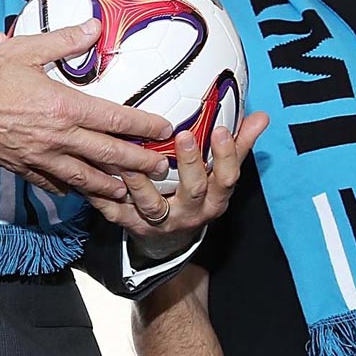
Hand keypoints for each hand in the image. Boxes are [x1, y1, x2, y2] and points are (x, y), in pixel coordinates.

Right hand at [0, 21, 171, 196]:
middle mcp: (57, 137)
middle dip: (138, 163)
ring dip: (110, 185)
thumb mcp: (25, 49)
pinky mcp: (23, 168)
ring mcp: (40, 157)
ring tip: (129, 190)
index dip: (143, 126)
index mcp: (64, 107)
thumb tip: (94, 27)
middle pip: (108, 155)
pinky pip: (53, 184)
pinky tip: (81, 191)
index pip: (114, 119)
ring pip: (85, 178)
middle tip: (160, 167)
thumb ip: (64, 41)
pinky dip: (71, 189)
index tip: (163, 128)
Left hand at [86, 111, 269, 237]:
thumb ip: (239, 145)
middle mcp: (190, 213)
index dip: (226, 156)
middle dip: (190, 163)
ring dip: (141, 180)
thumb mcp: (220, 176)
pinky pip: (115, 211)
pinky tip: (94, 173)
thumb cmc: (197, 195)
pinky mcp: (132, 225)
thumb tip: (261, 116)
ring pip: (151, 203)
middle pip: (194, 190)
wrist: (168, 239)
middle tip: (184, 135)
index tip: (220, 129)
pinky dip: (103, 194)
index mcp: (215, 199)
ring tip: (131, 156)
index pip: (227, 178)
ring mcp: (161, 222)